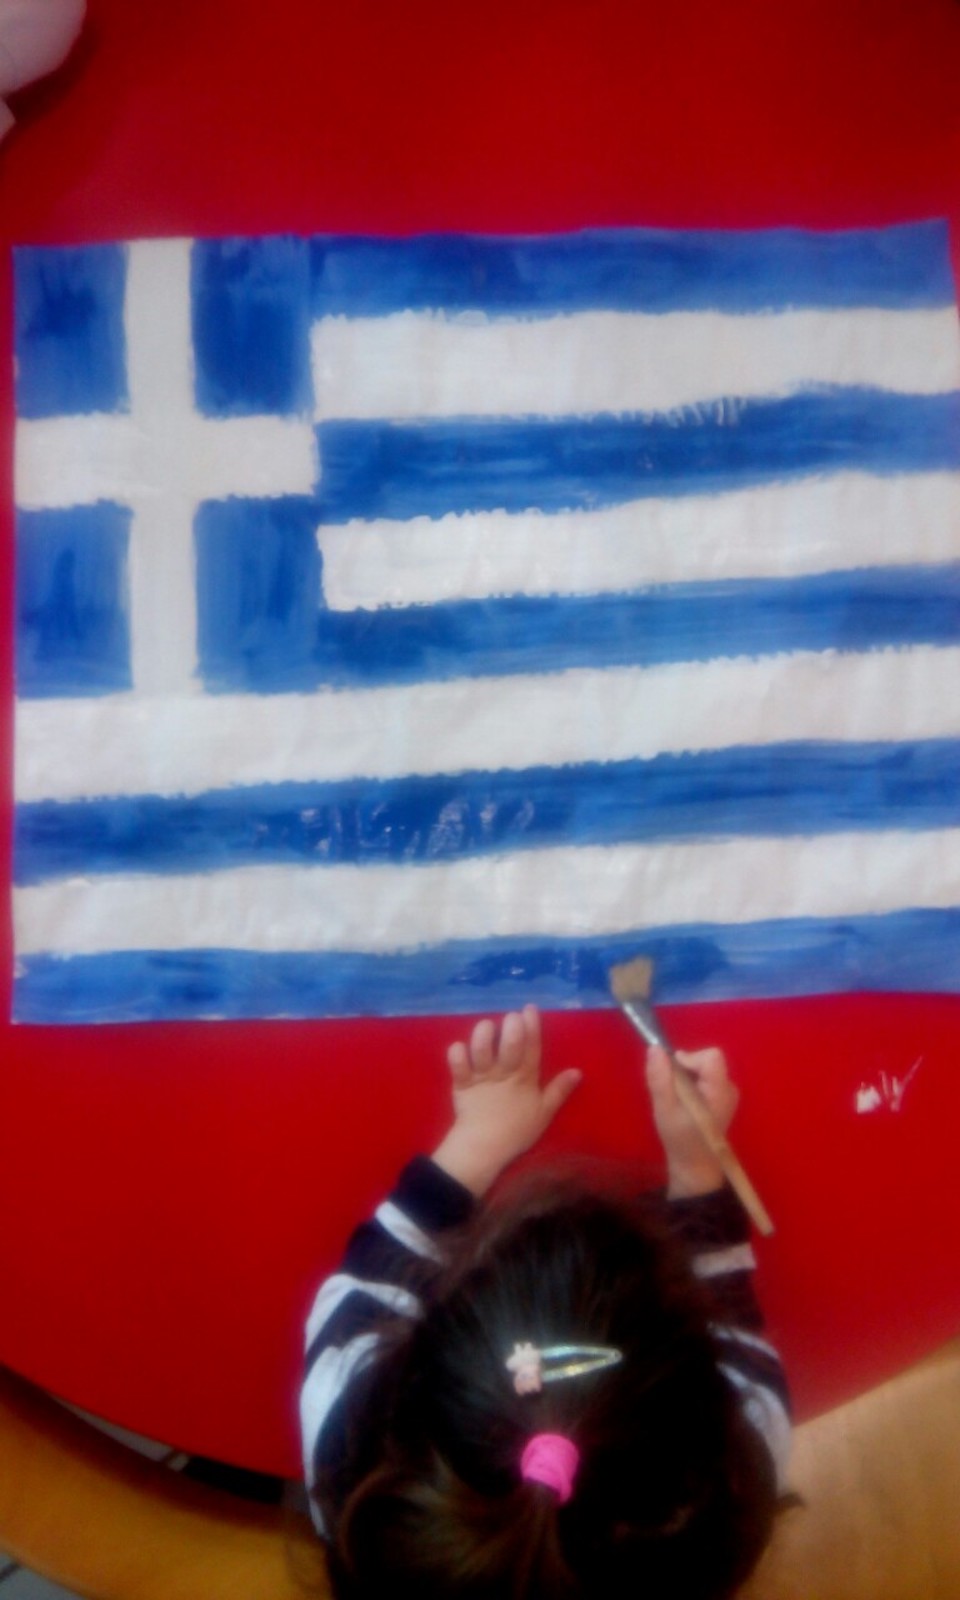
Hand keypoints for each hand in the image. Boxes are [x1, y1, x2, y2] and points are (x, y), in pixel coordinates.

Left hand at [431, 1005, 581, 1195]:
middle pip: (509, 1047)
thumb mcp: (544, 1112)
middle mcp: (503, 1075)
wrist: (485, 1150)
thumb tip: (578, 1071)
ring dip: (483, 1036)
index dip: (532, 1027)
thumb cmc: (516, 1130)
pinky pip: (457, 1067)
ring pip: (482, 1052)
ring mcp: (481, 1079)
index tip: (529, 1008)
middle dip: (511, 1027)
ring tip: (486, 1026)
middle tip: (512, 1016)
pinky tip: (459, 1046)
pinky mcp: (461, 1085)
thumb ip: (559, 1090)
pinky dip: (457, 1055)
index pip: (532, 1049)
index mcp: (524, 1080)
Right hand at [645, 1045, 738, 1197]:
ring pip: (704, 1068)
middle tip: (673, 1092)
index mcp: (720, 1091)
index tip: (674, 1075)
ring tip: (678, 1101)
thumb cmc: (680, 1140)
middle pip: (706, 1060)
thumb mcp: (664, 1110)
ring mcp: (728, 1093)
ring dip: (687, 1078)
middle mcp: (729, 1088)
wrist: (695, 1165)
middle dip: (685, 1069)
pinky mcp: (723, 1097)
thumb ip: (659, 1079)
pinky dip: (692, 1084)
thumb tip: (655, 1048)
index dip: (689, 1058)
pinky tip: (685, 1104)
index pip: (712, 1056)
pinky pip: (705, 1077)